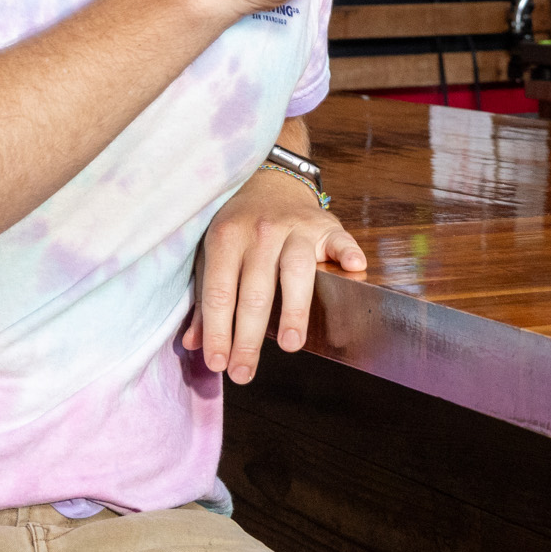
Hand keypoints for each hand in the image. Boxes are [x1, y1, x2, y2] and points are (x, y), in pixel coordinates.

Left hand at [182, 165, 363, 381]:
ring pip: (296, 271)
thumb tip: (194, 345)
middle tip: (244, 373)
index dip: (217, 331)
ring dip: (293, 310)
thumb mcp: (211, 253)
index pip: (219, 292)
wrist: (270, 178)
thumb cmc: (238, 225)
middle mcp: (261, 232)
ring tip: (289, 345)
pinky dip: (348, 254)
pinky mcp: (326, 225)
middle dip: (248, 338)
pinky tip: (355, 269)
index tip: (218, 364)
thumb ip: (204, 301)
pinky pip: (340, 240)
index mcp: (226, 238)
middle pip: (255, 291)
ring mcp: (296, 227)